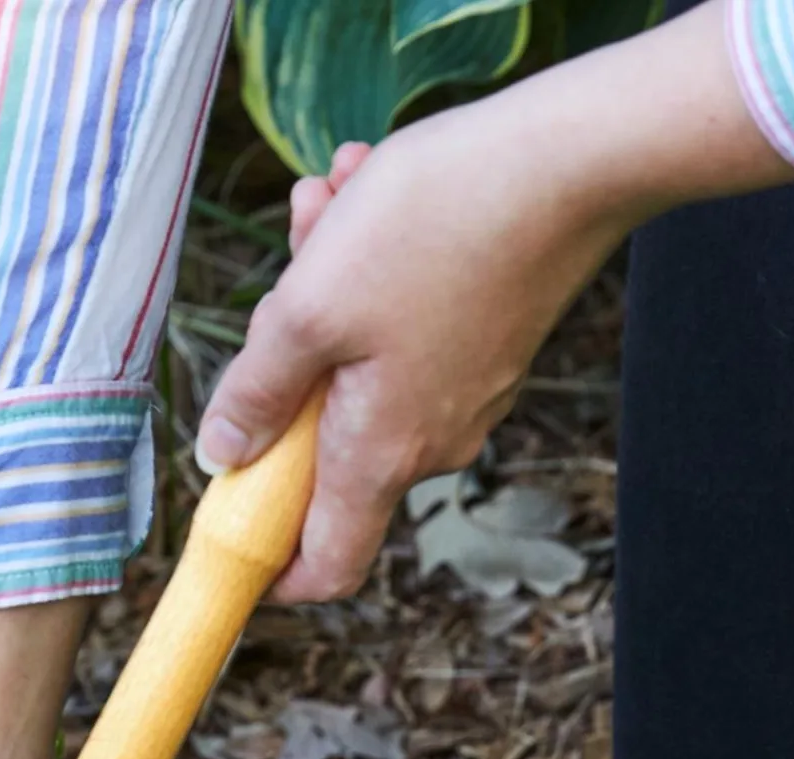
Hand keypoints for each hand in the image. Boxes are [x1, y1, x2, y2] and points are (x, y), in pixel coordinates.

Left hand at [197, 0, 793, 601]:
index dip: (273, 568)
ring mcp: (466, 392)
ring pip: (359, 365)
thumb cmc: (433, 227)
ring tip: (328, 201)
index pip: (327, 565)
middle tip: (286, 267)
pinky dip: (375, 271)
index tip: (236, 531)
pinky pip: (406, 328)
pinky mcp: (490, 342)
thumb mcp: (306, 308)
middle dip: (286, 360)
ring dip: (325, 290)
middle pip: (325, 441)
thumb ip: (254, 392)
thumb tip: (221, 453)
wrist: (572, 155)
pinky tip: (367, 191)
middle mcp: (431, 442)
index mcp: (380, 458)